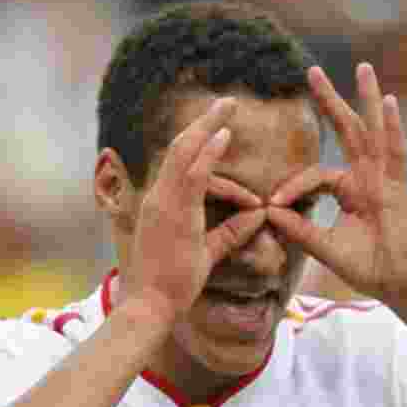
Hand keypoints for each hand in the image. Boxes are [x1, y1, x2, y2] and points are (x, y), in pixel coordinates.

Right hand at [119, 97, 267, 320]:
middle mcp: (159, 197)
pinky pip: (192, 174)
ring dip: (206, 126)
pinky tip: (224, 135)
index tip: (226, 134)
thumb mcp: (205, 253)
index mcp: (162, 204)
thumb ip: (229, 233)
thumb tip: (257, 217)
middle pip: (179, 148)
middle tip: (225, 102)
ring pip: (183, 152)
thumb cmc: (171, 284)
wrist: (150, 305)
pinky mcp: (172, 212)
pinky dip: (208, 153)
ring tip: (227, 106)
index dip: (205, 149)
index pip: (182, 166)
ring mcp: (163, 202)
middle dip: (203, 123)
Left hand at [267, 64, 406, 317]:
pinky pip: (395, 152)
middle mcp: (367, 177)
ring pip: (372, 132)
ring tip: (362, 66)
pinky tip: (388, 101)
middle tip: (311, 70)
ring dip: (366, 99)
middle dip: (329, 101)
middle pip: (345, 131)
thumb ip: (300, 229)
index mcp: (349, 190)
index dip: (292, 187)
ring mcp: (385, 179)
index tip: (272, 204)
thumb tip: (269, 212)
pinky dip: (392, 127)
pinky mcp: (399, 188)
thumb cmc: (369, 269)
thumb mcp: (326, 248)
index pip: (315, 175)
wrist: (402, 285)